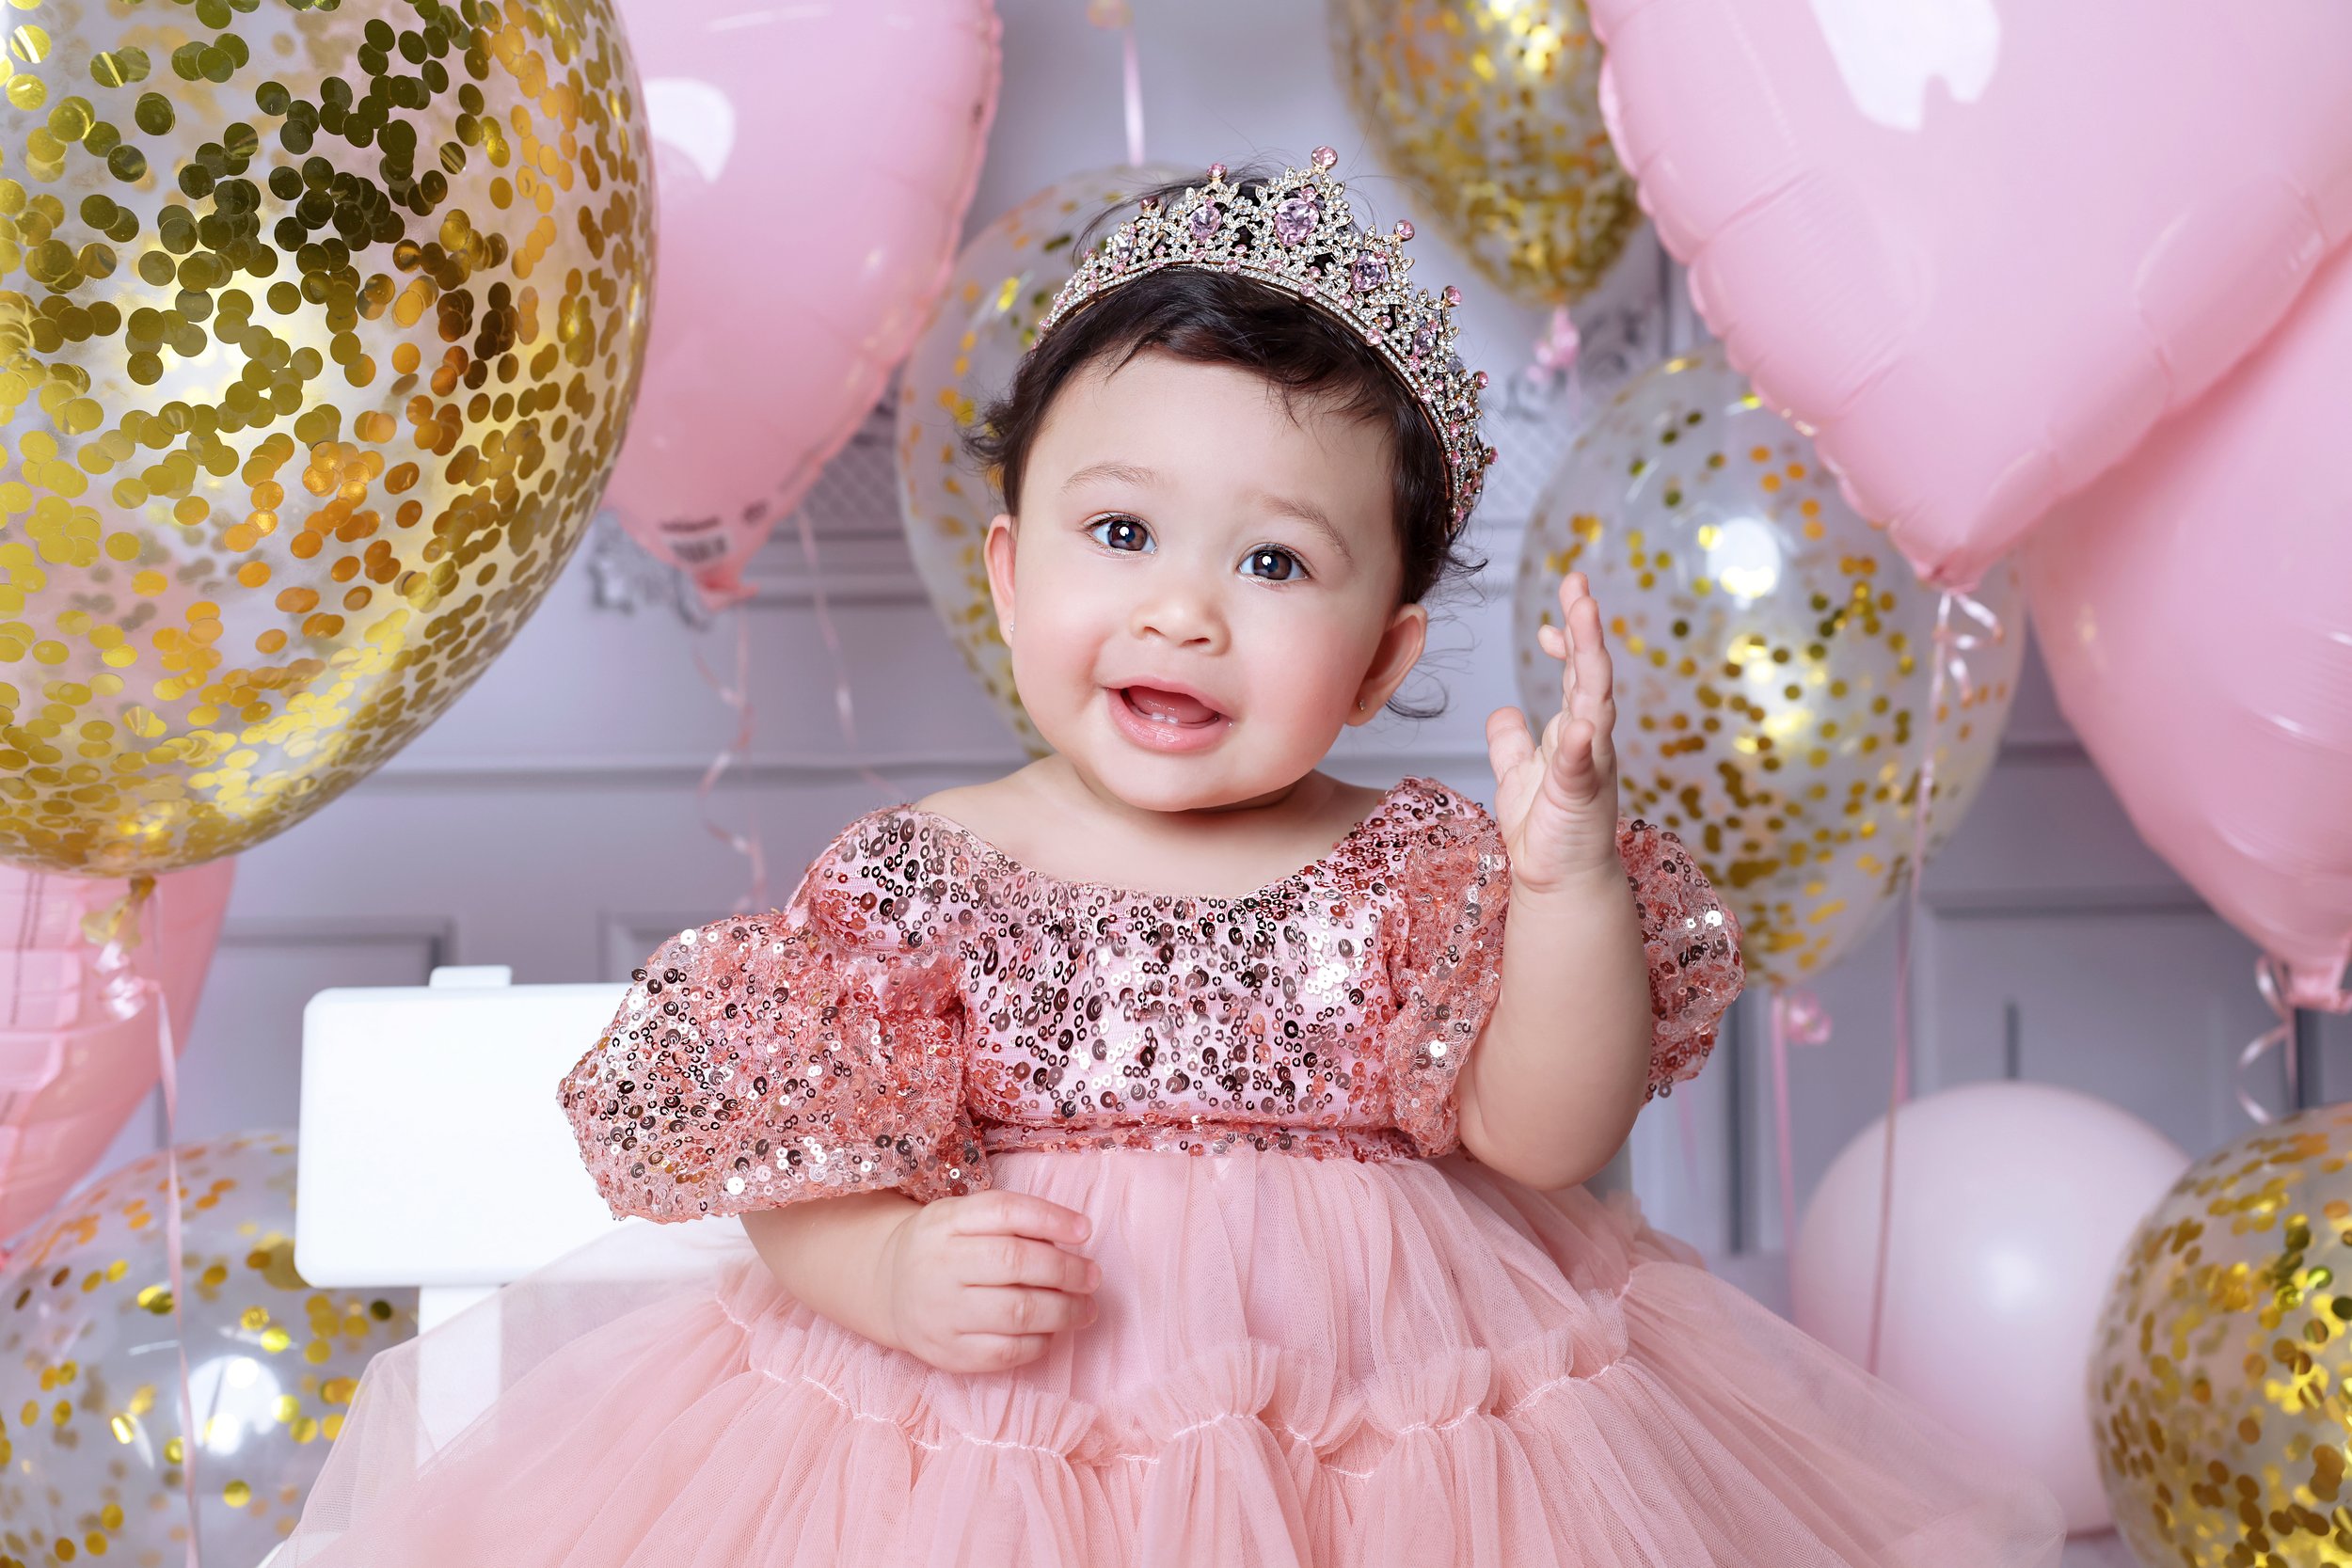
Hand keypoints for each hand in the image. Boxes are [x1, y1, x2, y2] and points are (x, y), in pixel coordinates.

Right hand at [877, 1189, 1100, 1373]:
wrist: (888, 1287)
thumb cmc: (945, 1247)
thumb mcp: (964, 1217)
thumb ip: (1012, 1221)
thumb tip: (1075, 1237)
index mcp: (946, 1221)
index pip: (1005, 1211)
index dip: (1051, 1218)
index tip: (1085, 1230)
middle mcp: (939, 1264)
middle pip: (1014, 1263)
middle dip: (1066, 1271)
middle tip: (1093, 1277)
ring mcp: (940, 1312)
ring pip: (1016, 1312)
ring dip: (1064, 1311)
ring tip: (1086, 1309)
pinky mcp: (947, 1353)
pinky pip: (1006, 1352)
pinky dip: (1040, 1342)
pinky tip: (1052, 1332)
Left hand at [1485, 570, 1621, 897]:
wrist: (1557, 880)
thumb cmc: (1543, 828)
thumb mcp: (1516, 774)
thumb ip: (1511, 740)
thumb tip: (1503, 709)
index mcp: (1573, 729)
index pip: (1575, 670)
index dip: (1569, 636)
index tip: (1558, 606)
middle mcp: (1589, 738)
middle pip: (1590, 671)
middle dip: (1585, 626)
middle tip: (1578, 583)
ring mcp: (1591, 764)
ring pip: (1595, 702)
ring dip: (1590, 661)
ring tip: (1584, 620)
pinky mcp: (1584, 796)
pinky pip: (1582, 764)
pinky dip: (1581, 743)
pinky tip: (1580, 721)